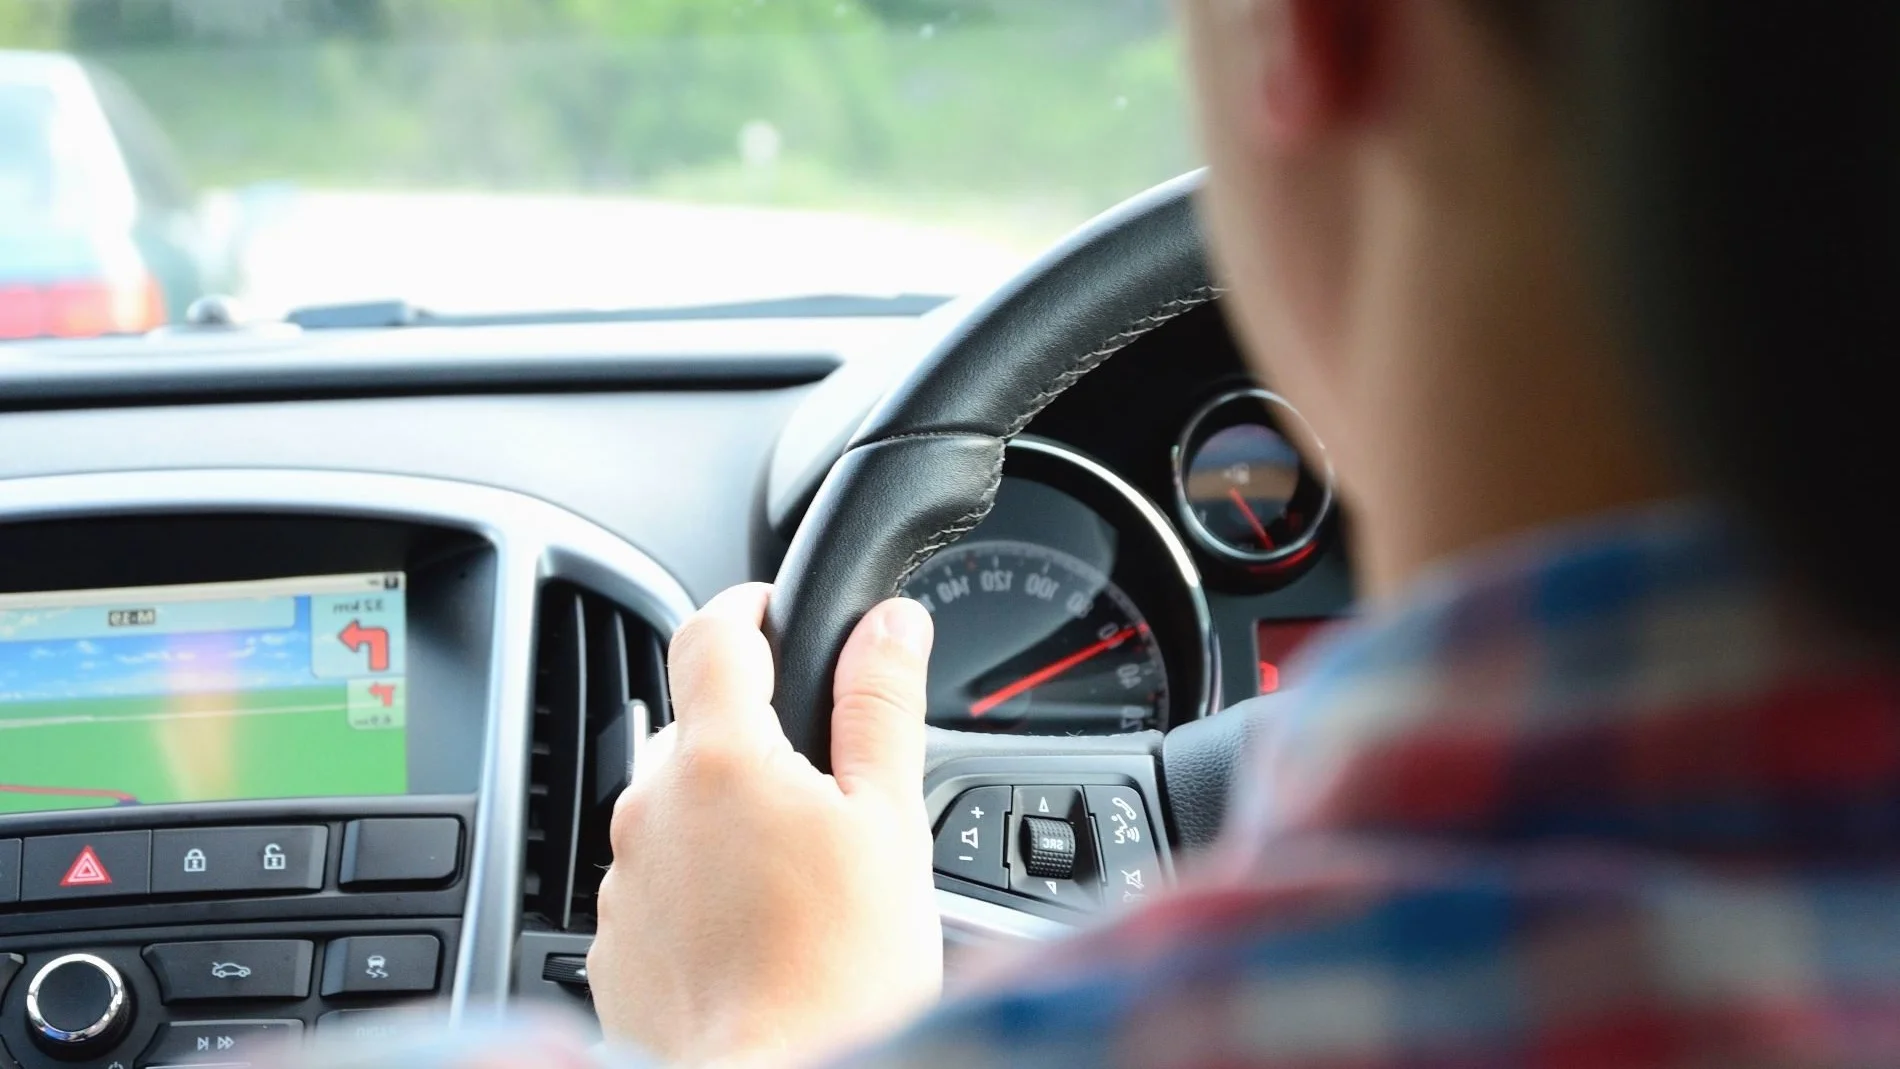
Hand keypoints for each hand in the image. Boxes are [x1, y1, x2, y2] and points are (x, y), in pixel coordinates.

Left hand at [588, 584, 941, 1066]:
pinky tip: (754, 935)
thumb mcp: (887, 822)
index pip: (711, 633)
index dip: (748, 608)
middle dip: (754, 743)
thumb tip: (888, 623)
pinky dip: (697, 893)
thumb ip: (880, 707)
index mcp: (720, 759)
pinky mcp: (613, 948)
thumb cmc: (837, 974)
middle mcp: (651, 808)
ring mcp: (624, 881)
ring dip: (724, 824)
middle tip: (826, 797)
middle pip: (697, 732)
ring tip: (797, 884)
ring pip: (674, 815)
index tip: (773, 613)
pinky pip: (655, 889)